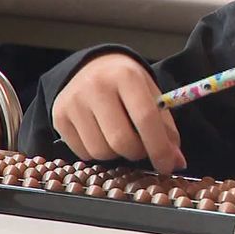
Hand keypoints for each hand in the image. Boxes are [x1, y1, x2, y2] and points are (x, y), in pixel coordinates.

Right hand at [52, 53, 185, 173]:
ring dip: (117, 155)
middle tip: (142, 149)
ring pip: (101, 152)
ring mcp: (74, 102)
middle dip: (138, 153)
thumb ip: (165, 127)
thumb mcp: (150, 93)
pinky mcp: (58, 117)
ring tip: (121, 137)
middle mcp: (96, 86)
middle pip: (121, 140)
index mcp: (126, 75)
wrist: (92, 67)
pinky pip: (84, 154)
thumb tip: (176, 162)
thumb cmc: (127, 83)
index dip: (160, 148)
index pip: (145, 118)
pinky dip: (99, 153)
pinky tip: (102, 135)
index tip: (168, 166)